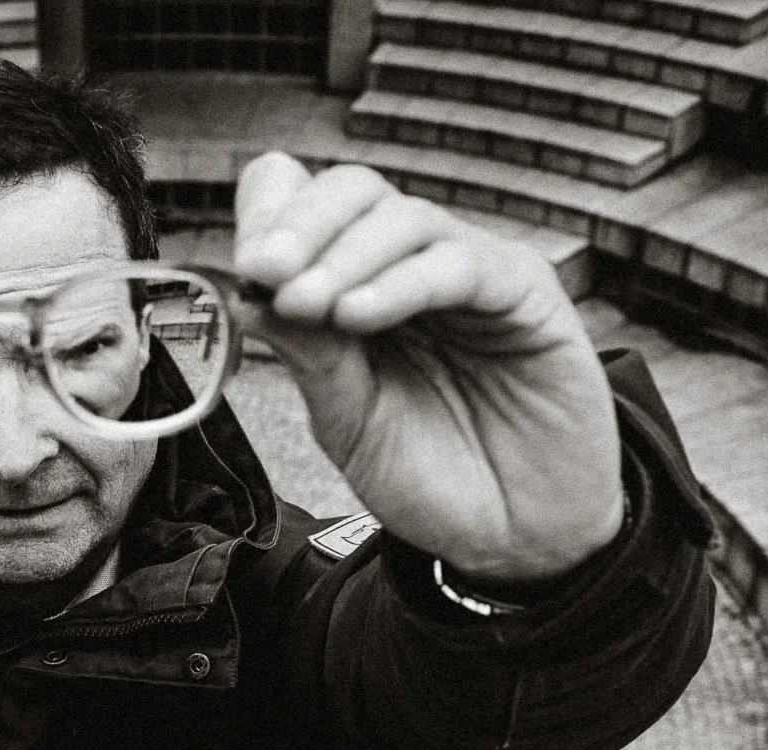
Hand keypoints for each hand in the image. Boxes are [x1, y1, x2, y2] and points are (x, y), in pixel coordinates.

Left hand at [231, 154, 623, 584]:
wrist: (512, 539)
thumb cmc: (432, 478)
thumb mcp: (347, 424)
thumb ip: (308, 357)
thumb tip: (247, 295)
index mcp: (361, 286)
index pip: (307, 208)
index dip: (270, 218)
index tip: (241, 268)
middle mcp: (413, 266)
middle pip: (353, 193)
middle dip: (299, 226)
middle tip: (263, 271)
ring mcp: (472, 272)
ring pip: (403, 218)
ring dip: (342, 256)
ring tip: (305, 303)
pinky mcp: (526, 293)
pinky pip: (461, 264)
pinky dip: (402, 283)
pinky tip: (359, 315)